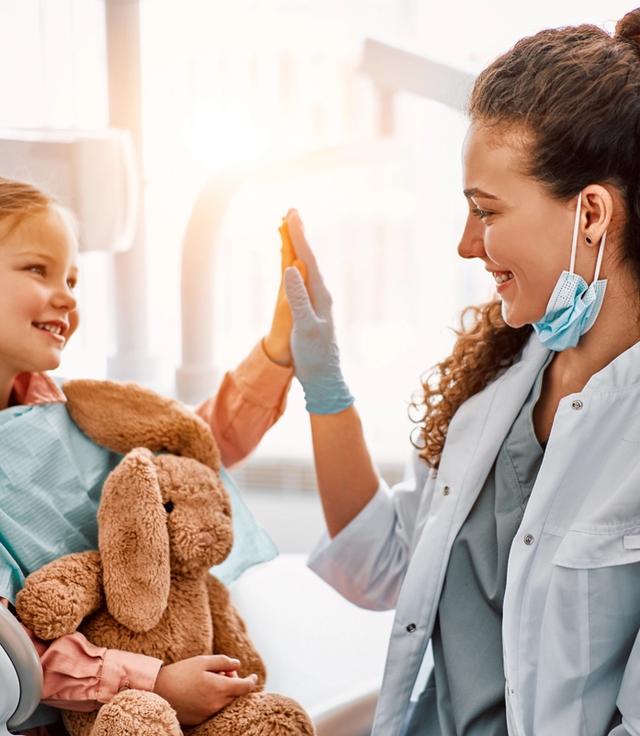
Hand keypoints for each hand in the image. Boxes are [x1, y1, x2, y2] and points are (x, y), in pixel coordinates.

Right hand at [153, 654, 258, 725]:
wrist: (159, 690)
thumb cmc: (181, 672)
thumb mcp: (203, 660)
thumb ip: (224, 662)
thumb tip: (238, 665)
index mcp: (219, 688)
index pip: (245, 687)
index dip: (252, 681)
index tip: (254, 676)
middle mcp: (216, 704)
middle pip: (237, 696)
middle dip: (236, 683)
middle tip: (225, 672)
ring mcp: (208, 714)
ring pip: (227, 704)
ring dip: (227, 692)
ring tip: (214, 680)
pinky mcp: (200, 720)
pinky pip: (216, 711)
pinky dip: (217, 701)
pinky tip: (207, 691)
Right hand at [283, 210, 353, 413]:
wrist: (324, 378)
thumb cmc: (314, 355)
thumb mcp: (304, 327)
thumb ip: (298, 298)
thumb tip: (291, 268)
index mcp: (321, 295)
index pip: (308, 259)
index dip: (298, 235)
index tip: (291, 214)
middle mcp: (321, 295)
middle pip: (308, 258)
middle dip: (299, 235)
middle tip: (291, 212)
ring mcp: (318, 303)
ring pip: (307, 268)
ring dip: (298, 248)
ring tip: (291, 230)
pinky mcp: (312, 311)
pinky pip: (304, 280)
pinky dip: (297, 266)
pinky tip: (296, 265)